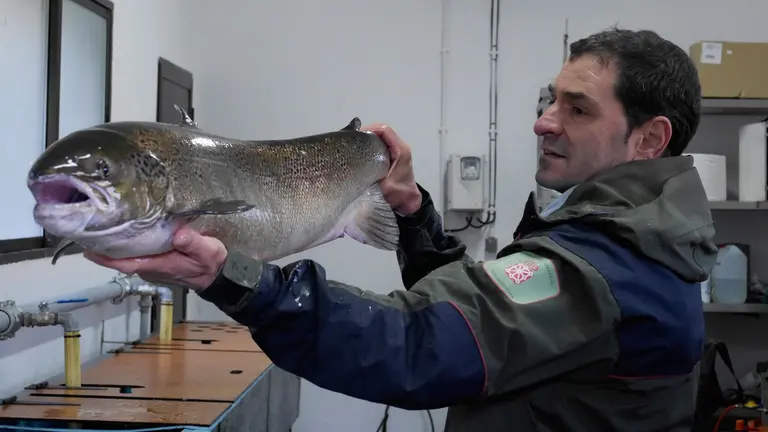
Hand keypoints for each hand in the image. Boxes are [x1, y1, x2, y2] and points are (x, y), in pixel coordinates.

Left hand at [83, 228, 227, 291]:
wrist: (217, 276)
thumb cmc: (210, 263)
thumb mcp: (208, 251)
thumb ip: (193, 243)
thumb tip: (177, 233)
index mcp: (159, 265)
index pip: (125, 263)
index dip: (106, 258)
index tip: (88, 248)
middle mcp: (150, 268)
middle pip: (121, 259)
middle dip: (105, 248)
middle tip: (90, 228)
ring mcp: (152, 267)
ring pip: (127, 257)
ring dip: (114, 246)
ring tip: (103, 226)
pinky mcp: (156, 263)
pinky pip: (135, 255)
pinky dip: (126, 246)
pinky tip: (124, 232)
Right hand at [362, 123, 421, 214]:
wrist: (408, 203)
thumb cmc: (399, 194)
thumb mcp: (384, 185)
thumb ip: (372, 174)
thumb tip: (355, 168)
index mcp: (401, 150)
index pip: (384, 130)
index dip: (369, 129)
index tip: (356, 137)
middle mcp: (400, 147)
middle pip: (381, 131)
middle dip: (366, 134)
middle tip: (352, 143)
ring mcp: (397, 151)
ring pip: (380, 137)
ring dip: (368, 140)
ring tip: (354, 147)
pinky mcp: (393, 156)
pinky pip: (381, 145)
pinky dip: (370, 146)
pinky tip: (361, 154)